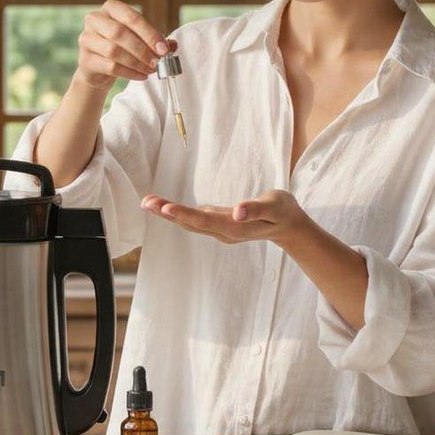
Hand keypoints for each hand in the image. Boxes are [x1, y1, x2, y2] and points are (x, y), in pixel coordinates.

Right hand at [75, 0, 175, 90]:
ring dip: (136, 62)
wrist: (99, 69)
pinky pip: (110, 67)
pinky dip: (129, 73)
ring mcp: (86, 39)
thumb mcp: (140, 39)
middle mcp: (94, 19)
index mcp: (111, 8)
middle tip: (157, 61)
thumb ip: (156, 40)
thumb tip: (172, 45)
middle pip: (119, 33)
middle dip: (142, 49)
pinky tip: (140, 76)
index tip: (163, 49)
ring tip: (150, 69)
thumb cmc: (122, 47)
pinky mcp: (85, 60)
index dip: (149, 33)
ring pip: (114, 51)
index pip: (131, 17)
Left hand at [140, 189, 311, 245]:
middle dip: (167, 213)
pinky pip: (194, 219)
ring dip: (168, 214)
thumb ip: (256, 208)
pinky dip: (177, 213)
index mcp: (235, 227)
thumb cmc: (283, 212)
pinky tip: (164, 208)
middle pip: (191, 223)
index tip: (165, 208)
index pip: (205, 221)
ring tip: (148, 202)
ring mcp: (219, 229)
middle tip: (146, 202)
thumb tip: (237, 211)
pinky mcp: (218, 224)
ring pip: (190, 222)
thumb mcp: (275, 206)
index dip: (184, 215)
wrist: (288, 226)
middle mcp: (223, 231)